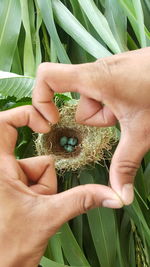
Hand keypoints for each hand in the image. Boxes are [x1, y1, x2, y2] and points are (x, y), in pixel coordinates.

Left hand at [0, 106, 121, 266]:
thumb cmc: (8, 246)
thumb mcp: (48, 217)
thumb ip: (81, 200)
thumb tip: (111, 194)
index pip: (3, 124)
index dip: (24, 115)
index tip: (45, 124)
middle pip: (34, 156)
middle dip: (43, 176)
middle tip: (36, 197)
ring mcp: (6, 180)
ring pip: (36, 171)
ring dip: (42, 189)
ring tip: (33, 209)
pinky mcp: (11, 188)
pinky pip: (33, 181)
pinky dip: (38, 193)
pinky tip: (32, 210)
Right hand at [33, 47, 149, 205]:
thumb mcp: (142, 131)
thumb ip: (125, 164)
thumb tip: (119, 198)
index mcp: (94, 78)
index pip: (48, 76)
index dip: (41, 99)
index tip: (52, 121)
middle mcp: (96, 72)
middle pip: (80, 105)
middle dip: (100, 119)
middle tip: (122, 116)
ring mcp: (107, 72)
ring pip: (95, 103)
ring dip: (110, 114)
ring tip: (132, 109)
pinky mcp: (116, 74)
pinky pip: (105, 95)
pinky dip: (115, 105)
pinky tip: (134, 103)